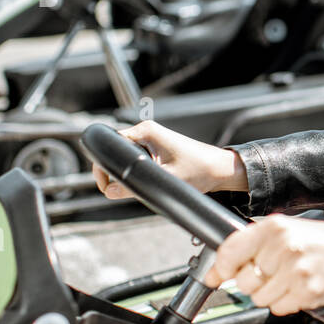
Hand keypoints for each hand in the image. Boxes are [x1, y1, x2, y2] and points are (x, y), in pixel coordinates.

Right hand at [91, 120, 247, 198]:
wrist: (221, 169)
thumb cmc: (200, 170)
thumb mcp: (165, 181)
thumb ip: (134, 187)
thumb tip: (110, 191)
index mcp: (146, 131)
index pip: (110, 143)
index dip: (103, 166)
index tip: (106, 185)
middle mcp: (146, 131)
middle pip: (116, 151)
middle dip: (115, 172)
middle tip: (121, 191)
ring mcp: (151, 139)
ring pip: (126, 157)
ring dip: (127, 173)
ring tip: (141, 185)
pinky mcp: (157, 148)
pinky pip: (137, 160)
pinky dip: (138, 172)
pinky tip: (150, 181)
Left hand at [203, 214, 323, 315]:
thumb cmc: (323, 242)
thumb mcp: (288, 230)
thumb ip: (252, 245)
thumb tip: (217, 270)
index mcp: (275, 228)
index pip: (230, 251)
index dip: (220, 267)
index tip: (218, 275)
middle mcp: (284, 247)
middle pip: (242, 281)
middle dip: (253, 282)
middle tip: (272, 273)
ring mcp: (295, 271)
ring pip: (259, 298)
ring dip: (271, 294)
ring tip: (290, 279)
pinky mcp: (306, 292)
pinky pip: (278, 308)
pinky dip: (286, 303)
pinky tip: (299, 288)